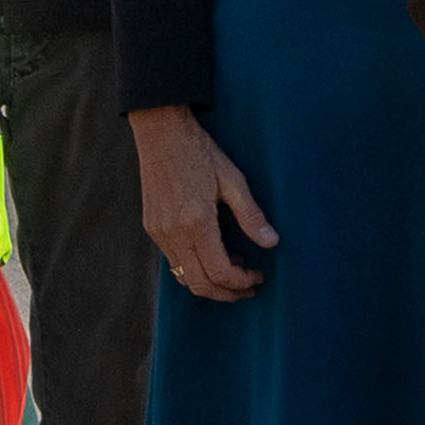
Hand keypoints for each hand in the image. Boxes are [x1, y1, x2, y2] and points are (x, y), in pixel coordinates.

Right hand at [130, 103, 275, 302]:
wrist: (161, 131)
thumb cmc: (200, 152)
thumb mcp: (233, 179)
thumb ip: (251, 215)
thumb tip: (272, 242)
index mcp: (196, 222)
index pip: (220, 272)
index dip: (242, 282)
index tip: (258, 277)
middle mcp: (173, 233)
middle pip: (200, 284)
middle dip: (227, 293)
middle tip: (249, 288)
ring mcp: (159, 232)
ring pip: (184, 277)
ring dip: (210, 282)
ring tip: (234, 271)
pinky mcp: (152, 227)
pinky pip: (174, 261)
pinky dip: (194, 268)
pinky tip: (212, 254)